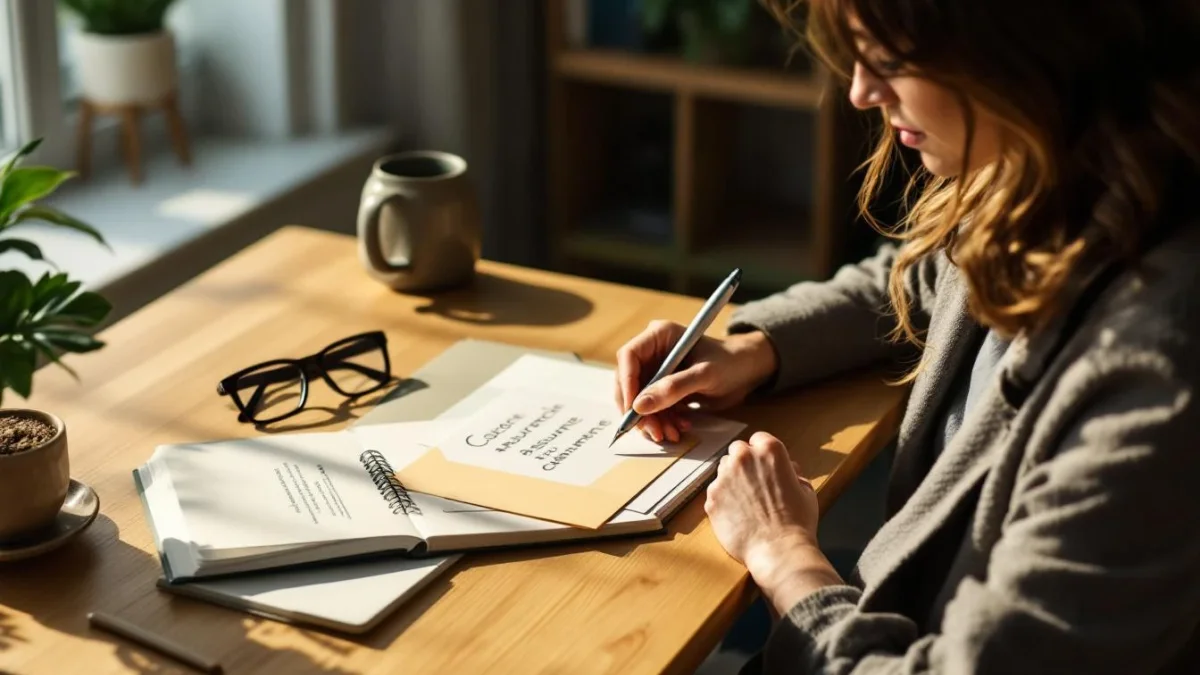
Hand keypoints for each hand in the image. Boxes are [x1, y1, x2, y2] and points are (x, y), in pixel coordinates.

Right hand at [614, 321, 778, 442]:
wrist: (747, 371)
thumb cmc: (730, 362)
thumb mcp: (704, 375)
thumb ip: (673, 388)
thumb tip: (639, 406)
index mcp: (659, 335)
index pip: (629, 357)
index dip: (627, 383)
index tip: (634, 410)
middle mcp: (653, 351)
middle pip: (629, 381)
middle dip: (639, 409)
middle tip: (653, 431)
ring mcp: (657, 370)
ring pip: (640, 399)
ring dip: (652, 420)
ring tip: (671, 434)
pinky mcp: (663, 387)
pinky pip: (653, 407)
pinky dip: (662, 421)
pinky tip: (679, 427)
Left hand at [705, 431, 841, 612]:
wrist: (778, 551)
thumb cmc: (797, 522)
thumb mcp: (806, 488)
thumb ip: (792, 471)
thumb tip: (787, 467)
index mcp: (769, 450)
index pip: (759, 439)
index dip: (762, 454)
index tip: (764, 465)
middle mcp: (744, 458)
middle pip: (738, 450)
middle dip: (745, 463)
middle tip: (754, 483)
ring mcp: (724, 477)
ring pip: (723, 468)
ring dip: (732, 478)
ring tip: (746, 501)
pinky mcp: (711, 497)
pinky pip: (715, 491)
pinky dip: (723, 499)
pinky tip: (737, 514)